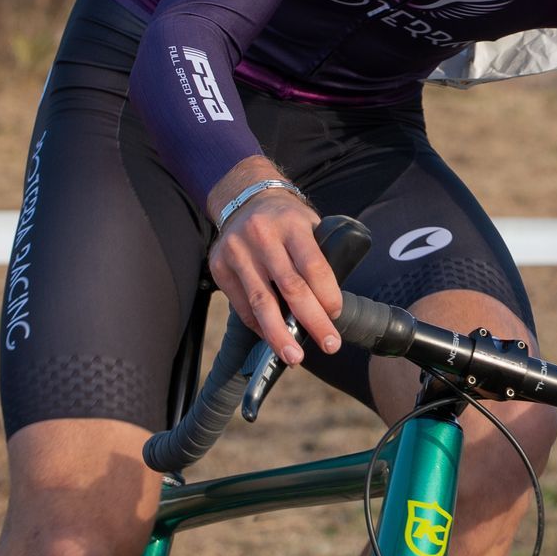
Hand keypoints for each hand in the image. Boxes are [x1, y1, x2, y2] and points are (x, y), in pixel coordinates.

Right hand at [206, 187, 342, 363]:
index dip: (327, 295)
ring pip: (262, 302)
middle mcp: (262, 237)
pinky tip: (272, 337)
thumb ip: (320, 255)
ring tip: (294, 356)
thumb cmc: (285, 219)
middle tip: (329, 344)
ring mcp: (237, 252)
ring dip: (280, 334)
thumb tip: (331, 304)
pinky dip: (259, 326)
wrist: (244, 198)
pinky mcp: (220, 267)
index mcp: (292, 224)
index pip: (314, 266)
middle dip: (312, 322)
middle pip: (291, 288)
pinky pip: (242, 305)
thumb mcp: (309, 223)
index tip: (336, 314)